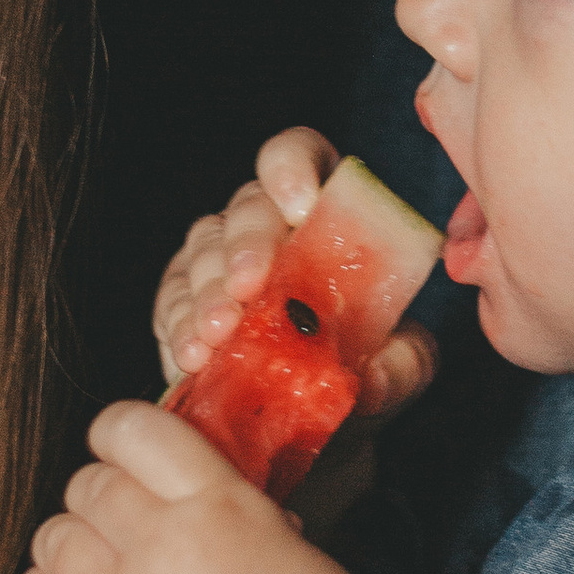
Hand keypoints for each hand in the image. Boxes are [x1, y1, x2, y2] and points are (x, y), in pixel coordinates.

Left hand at [20, 403, 394, 573]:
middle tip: (124, 511)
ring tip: (97, 554)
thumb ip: (230, 510)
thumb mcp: (288, 542)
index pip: (130, 429)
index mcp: (217, 502)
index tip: (126, 444)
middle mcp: (160, 544)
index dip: (119, 430)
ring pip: (51, 540)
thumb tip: (197, 498)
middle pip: (85, 485)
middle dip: (100, 490)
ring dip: (70, 539)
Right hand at [151, 127, 438, 421]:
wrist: (318, 418)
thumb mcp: (402, 365)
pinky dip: (178, 327)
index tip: (299, 206)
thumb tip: (376, 375)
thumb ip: (402, 363)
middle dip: (245, 246)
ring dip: (207, 292)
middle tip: (247, 288)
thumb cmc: (366, 366)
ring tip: (217, 334)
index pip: (299, 155)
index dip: (291, 167)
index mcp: (325, 213)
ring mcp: (221, 258)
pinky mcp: (185, 301)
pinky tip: (191, 356)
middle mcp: (268, 224)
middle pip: (247, 207)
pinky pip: (171, 298)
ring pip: (203, 249)